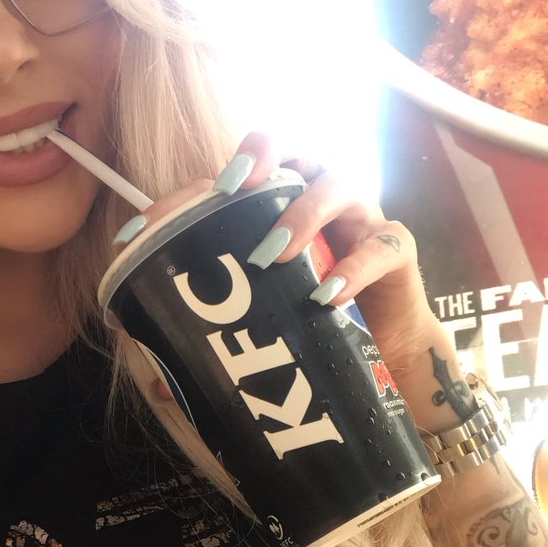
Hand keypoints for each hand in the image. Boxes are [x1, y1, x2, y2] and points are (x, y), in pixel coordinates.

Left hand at [114, 132, 440, 384]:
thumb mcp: (263, 328)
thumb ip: (217, 348)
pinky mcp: (397, 251)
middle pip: (292, 155)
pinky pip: (382, 246)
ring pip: (337, 187)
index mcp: (278, 209)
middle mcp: (318, 201)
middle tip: (234, 188)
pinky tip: (328, 296)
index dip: (188, 196)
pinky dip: (355, 268)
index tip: (150, 227)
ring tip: (275, 253)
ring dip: (303, 214)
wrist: (390, 358)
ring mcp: (360, 220)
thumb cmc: (318, 327)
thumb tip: (162, 392)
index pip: (233, 183)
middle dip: (261, 159)